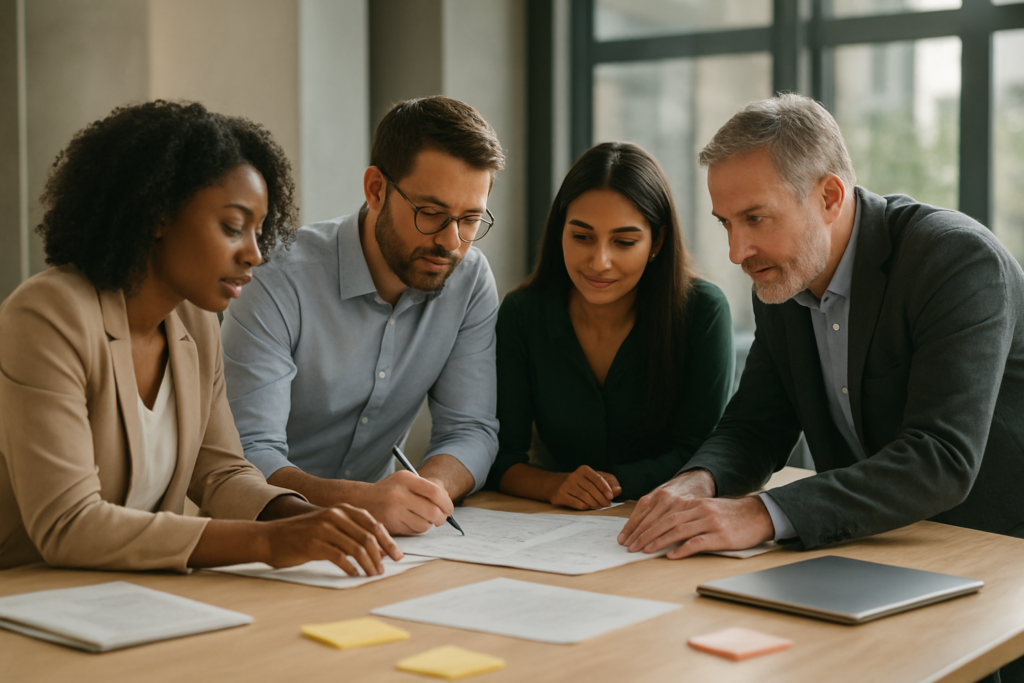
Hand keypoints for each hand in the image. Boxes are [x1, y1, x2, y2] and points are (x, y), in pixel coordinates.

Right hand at [261, 503, 402, 574]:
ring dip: (368, 564)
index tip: (397, 555)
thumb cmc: (302, 535)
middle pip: (368, 536)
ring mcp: (324, 528)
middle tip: (385, 569)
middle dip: (381, 554)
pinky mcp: (314, 544)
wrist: (270, 538)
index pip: (373, 524)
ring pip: (357, 547)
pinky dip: (351, 568)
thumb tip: (379, 549)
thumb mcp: (329, 526)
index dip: (387, 540)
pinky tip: (355, 575)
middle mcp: (334, 515)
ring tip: (372, 574)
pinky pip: (340, 557)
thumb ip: (351, 533)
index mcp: (341, 509)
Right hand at [363, 470, 454, 534]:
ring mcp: (394, 510)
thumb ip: (426, 488)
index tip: (449, 509)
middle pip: (433, 511)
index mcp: (406, 479)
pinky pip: (414, 531)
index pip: (435, 492)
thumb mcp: (405, 481)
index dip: (447, 503)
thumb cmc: (390, 490)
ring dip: (429, 525)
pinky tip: (411, 522)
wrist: (362, 499)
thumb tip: (447, 502)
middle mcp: (399, 494)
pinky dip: (417, 529)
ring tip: (423, 519)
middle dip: (442, 518)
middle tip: (441, 518)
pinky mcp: (390, 524)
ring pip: (425, 524)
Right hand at [550, 466, 621, 509]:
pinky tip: (588, 507)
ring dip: (594, 504)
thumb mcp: (595, 479)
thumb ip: (609, 483)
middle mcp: (574, 476)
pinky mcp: (560, 495)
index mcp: (584, 470)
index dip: (605, 488)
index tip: (611, 497)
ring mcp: (566, 485)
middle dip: (601, 498)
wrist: (557, 485)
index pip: (597, 479)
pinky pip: (577, 503)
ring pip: (584, 497)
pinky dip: (585, 507)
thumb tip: (618, 490)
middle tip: (607, 504)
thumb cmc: (581, 483)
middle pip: (591, 489)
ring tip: (598, 506)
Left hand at [617, 473, 773, 558]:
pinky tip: (671, 556)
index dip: (645, 525)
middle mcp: (699, 510)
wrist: (759, 515)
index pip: (663, 514)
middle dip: (646, 534)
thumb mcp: (707, 510)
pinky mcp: (721, 536)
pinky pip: (697, 542)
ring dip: (659, 541)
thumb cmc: (731, 516)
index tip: (631, 536)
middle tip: (632, 546)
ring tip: (645, 550)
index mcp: (694, 503)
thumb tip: (664, 529)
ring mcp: (710, 522)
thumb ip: (688, 516)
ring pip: (678, 531)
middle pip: (666, 521)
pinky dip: (682, 549)